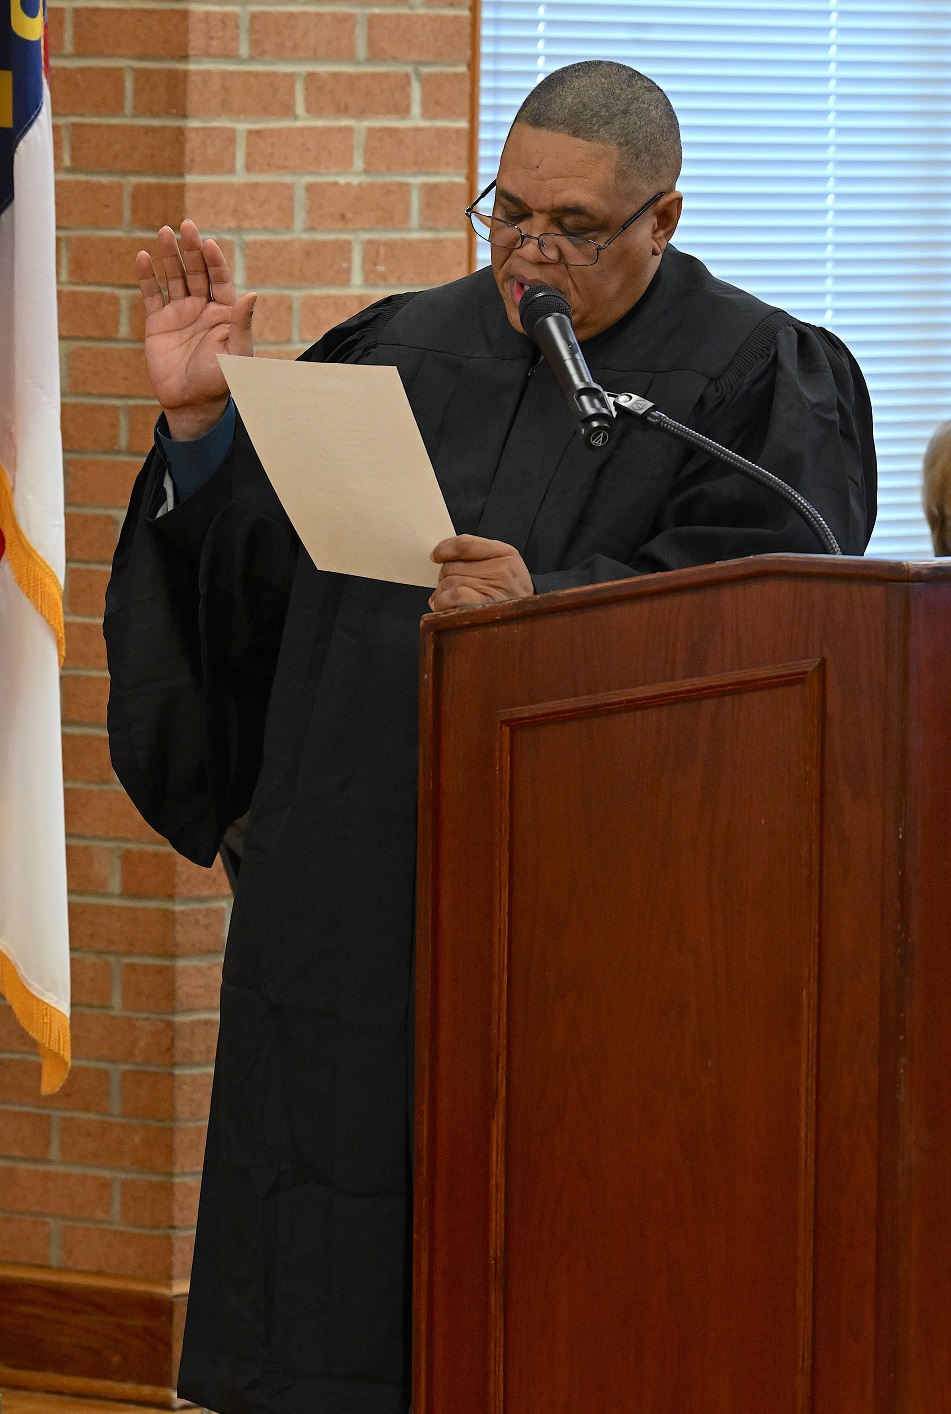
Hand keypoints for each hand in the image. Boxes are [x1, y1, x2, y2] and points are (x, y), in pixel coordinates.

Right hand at [136, 220, 255, 439]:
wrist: (192, 403)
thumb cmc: (220, 381)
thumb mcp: (236, 354)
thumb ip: (242, 325)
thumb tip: (252, 295)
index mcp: (225, 312)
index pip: (219, 279)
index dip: (215, 262)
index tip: (209, 245)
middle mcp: (202, 307)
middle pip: (196, 271)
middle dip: (191, 250)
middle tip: (186, 226)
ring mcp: (179, 312)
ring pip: (173, 277)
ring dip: (169, 255)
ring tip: (164, 232)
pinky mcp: (158, 322)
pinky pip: (151, 294)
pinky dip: (147, 277)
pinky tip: (143, 257)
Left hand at [429, 535, 533, 610]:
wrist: (533, 614)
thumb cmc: (511, 588)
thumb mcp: (504, 562)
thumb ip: (476, 553)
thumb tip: (438, 556)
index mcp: (505, 553)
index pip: (465, 544)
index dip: (445, 548)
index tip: (435, 556)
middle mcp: (502, 570)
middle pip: (452, 566)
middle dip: (443, 576)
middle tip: (447, 585)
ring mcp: (495, 589)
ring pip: (449, 582)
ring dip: (441, 591)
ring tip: (445, 597)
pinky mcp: (487, 607)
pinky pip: (456, 596)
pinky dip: (443, 600)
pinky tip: (442, 604)